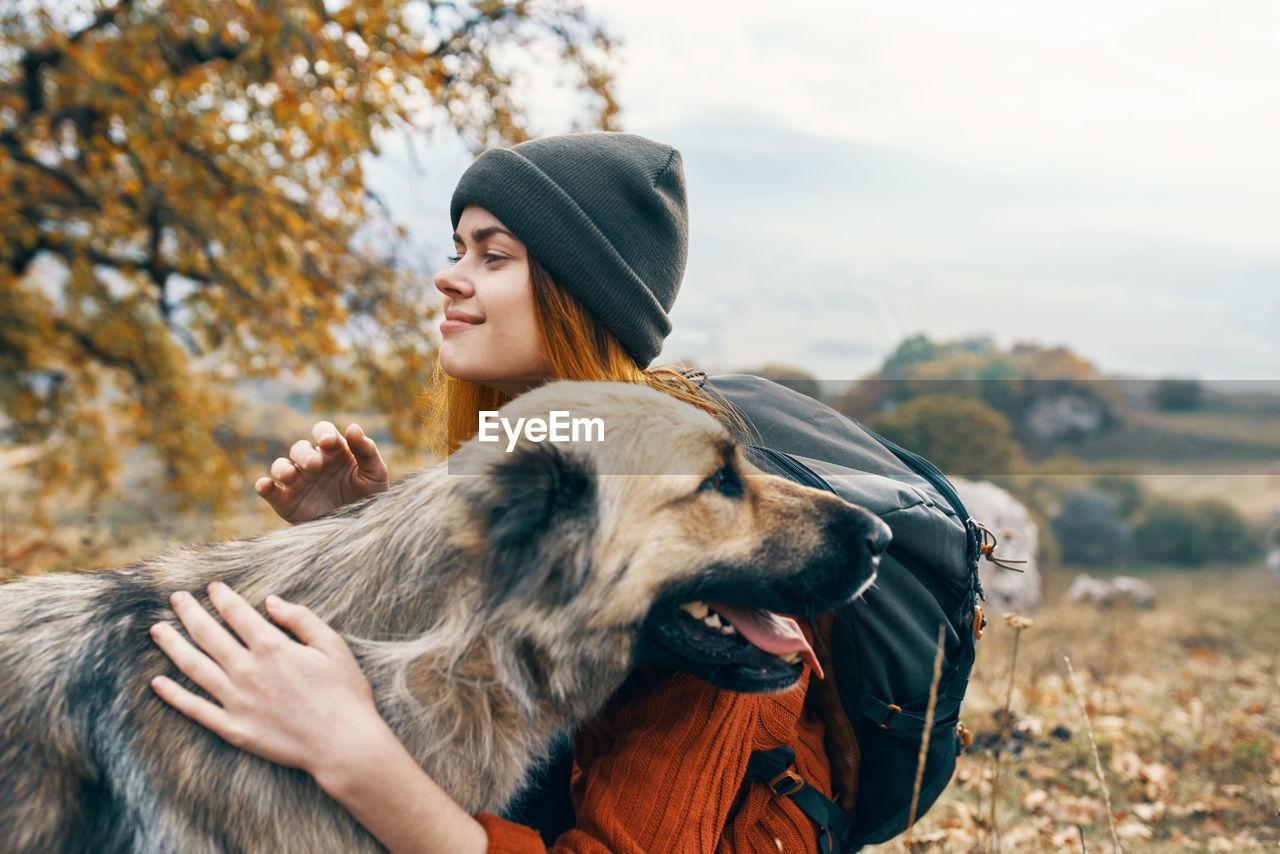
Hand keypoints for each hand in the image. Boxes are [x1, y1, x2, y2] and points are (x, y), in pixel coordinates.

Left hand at [149, 582, 383, 778]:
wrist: (342, 744)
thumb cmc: (344, 693)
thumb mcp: (332, 646)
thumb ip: (301, 619)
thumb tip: (272, 601)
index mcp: (272, 647)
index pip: (237, 614)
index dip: (222, 597)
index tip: (212, 586)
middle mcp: (248, 670)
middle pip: (208, 634)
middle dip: (189, 613)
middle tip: (175, 598)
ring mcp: (236, 700)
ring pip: (194, 667)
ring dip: (172, 645)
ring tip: (157, 630)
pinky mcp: (232, 727)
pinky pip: (195, 708)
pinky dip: (174, 695)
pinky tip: (158, 682)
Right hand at [256, 421, 388, 523]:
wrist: (360, 527)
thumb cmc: (370, 495)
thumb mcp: (374, 472)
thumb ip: (366, 450)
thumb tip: (353, 427)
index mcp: (334, 450)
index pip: (323, 432)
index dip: (323, 432)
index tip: (328, 442)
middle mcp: (313, 462)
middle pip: (300, 448)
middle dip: (304, 454)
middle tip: (314, 465)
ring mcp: (298, 481)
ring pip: (281, 466)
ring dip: (282, 468)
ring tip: (289, 475)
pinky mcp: (286, 502)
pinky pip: (269, 491)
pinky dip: (264, 486)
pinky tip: (265, 485)